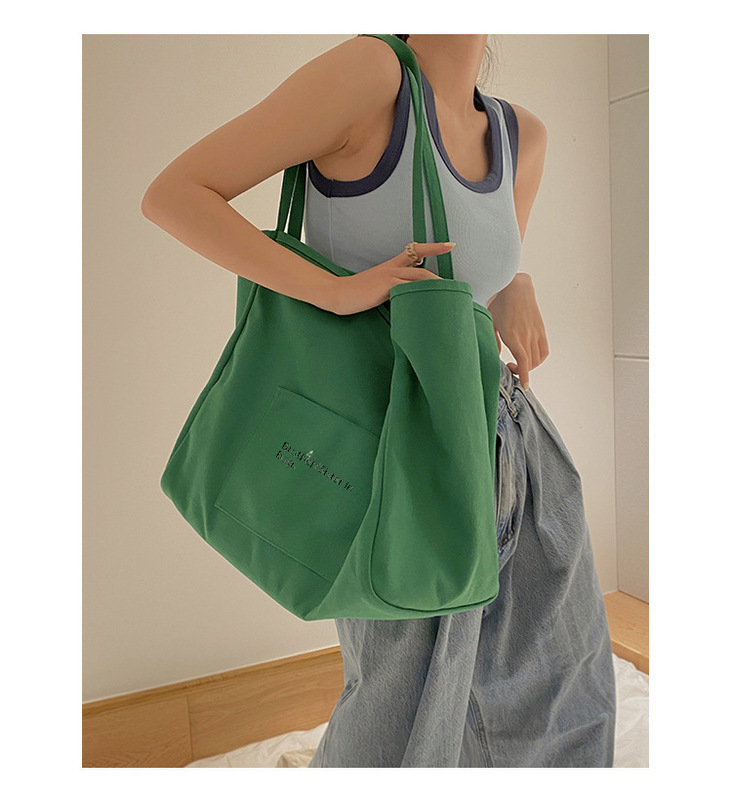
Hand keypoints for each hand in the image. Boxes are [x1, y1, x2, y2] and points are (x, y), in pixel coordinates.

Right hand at [329, 242, 455, 315]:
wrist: (338, 294)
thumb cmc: (356, 294)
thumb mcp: (377, 288)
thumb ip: (393, 288)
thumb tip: (408, 296)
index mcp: (390, 266)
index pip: (415, 252)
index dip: (433, 247)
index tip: (450, 245)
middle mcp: (392, 268)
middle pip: (422, 266)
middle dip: (439, 274)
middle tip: (456, 284)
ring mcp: (389, 276)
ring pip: (419, 277)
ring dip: (434, 285)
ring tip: (447, 295)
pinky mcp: (386, 286)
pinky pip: (408, 288)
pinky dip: (419, 293)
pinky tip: (428, 301)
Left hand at [487, 272, 548, 389]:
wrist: (515, 285)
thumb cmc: (498, 301)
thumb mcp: (490, 321)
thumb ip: (492, 341)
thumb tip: (496, 356)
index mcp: (512, 335)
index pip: (523, 361)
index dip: (524, 376)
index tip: (525, 386)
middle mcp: (526, 335)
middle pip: (530, 363)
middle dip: (522, 371)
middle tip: (510, 368)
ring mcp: (535, 332)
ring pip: (538, 358)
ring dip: (530, 366)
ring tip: (519, 362)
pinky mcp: (540, 328)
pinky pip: (544, 349)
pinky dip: (539, 357)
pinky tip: (530, 356)